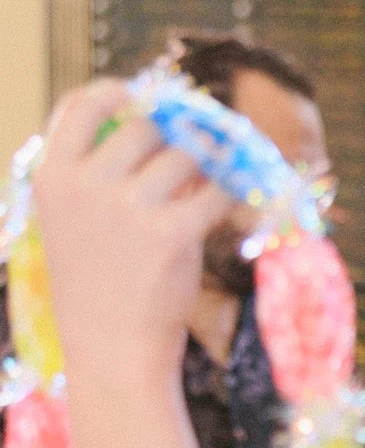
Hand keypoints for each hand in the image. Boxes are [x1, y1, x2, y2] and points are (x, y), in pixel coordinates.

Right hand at [32, 81, 230, 383]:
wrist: (112, 354)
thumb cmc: (99, 291)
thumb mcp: (75, 226)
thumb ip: (100, 176)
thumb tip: (161, 130)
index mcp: (53, 177)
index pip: (80, 105)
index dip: (115, 93)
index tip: (139, 97)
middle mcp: (85, 184)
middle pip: (146, 129)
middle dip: (172, 145)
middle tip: (187, 169)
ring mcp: (127, 207)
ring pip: (185, 156)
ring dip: (203, 171)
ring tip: (203, 197)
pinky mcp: (171, 233)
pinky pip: (214, 192)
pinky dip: (228, 196)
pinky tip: (229, 209)